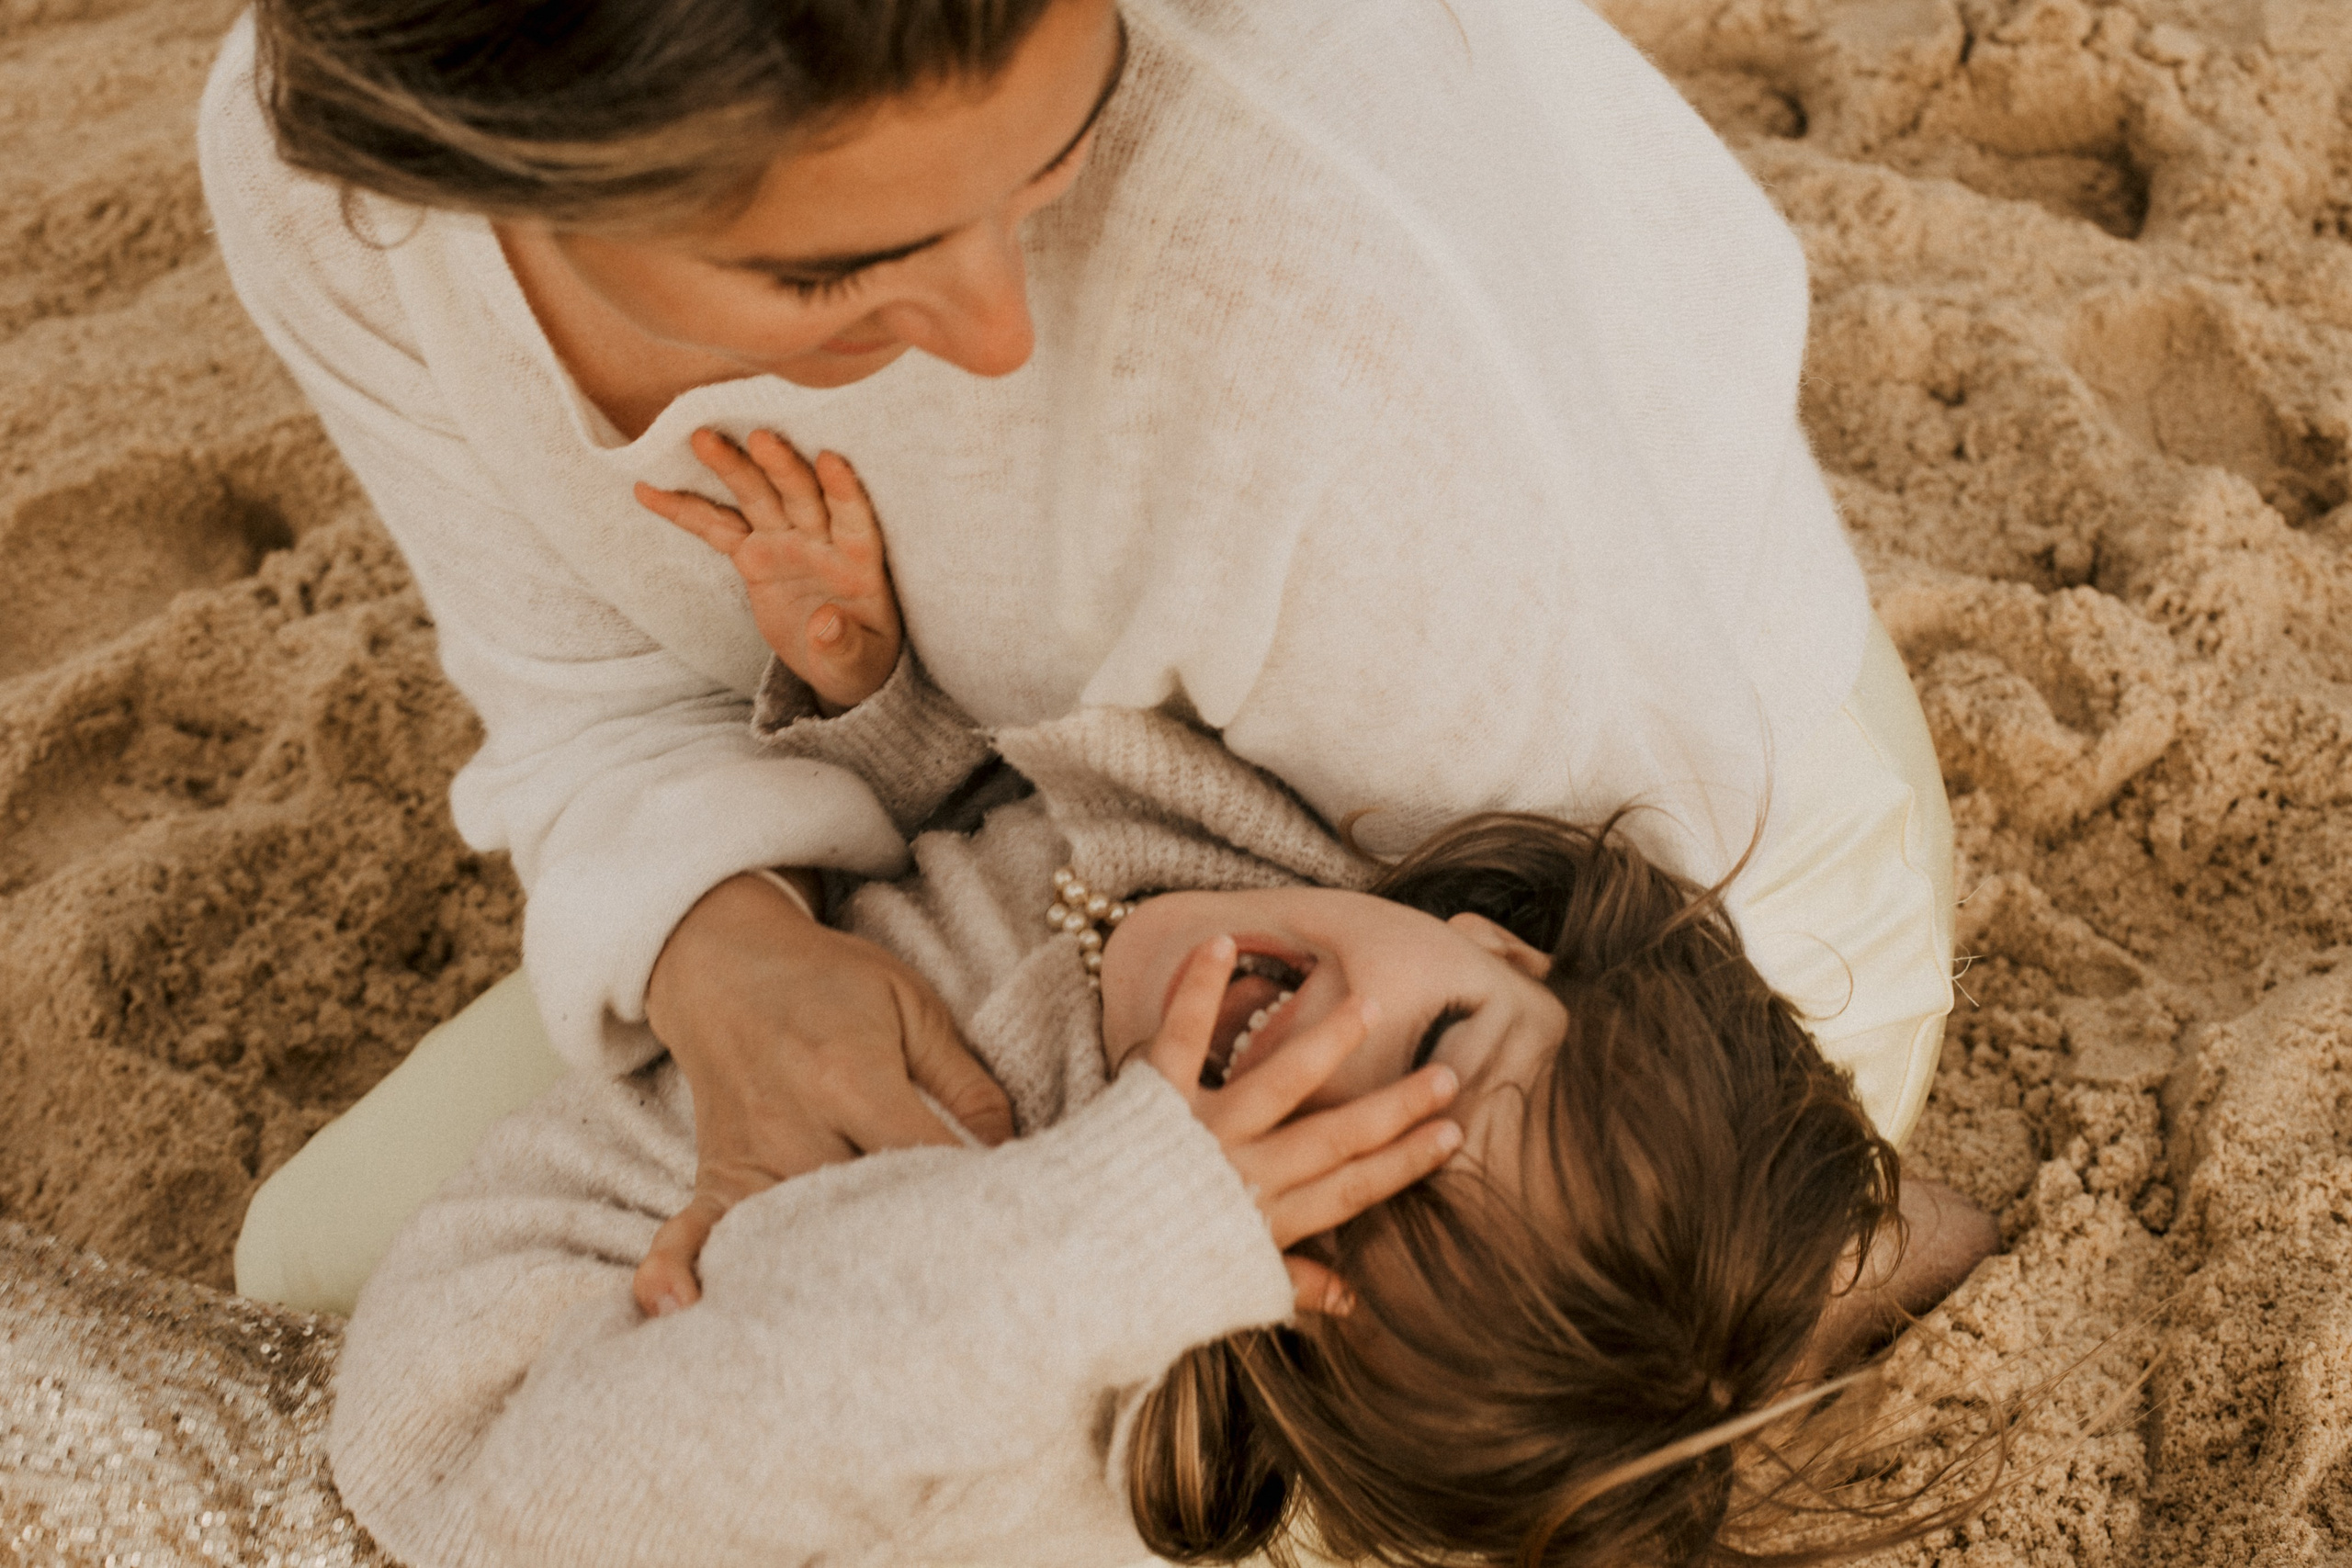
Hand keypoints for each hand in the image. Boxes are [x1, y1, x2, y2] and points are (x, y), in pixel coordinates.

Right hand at [633, 872, 1015, 1317]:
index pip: (923, 1157)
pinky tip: (682, 1315)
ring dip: (830, 1285)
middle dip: (909, 1252)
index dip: (969, 1194)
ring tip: (876, 1335)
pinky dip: (680, 1271)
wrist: (725, 961)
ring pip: (792, 1241)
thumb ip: (966, 1081)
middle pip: (859, 1213)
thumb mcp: (912, 1005)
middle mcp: (794, 1127)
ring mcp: (748, 1158)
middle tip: (958, 1297)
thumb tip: (1011, 1154)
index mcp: (850, 1077)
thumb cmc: (830, 983)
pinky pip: (690, 1234)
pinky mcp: (715, 1176)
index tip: (1009, 1227)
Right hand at [636, 429, 902, 713]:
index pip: (853, 519)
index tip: (830, 461)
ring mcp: (784, 540)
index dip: (844, 490)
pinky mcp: (752, 553)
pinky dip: (684, 510)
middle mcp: (820, 539)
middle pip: (800, 496)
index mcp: (858, 562)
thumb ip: (844, 645)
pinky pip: (715, 528)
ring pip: (757, 497)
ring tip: (701, 438)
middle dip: (780, 467)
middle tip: (758, 437)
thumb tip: (826, 625)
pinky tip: (648, 490)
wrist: (835, 662)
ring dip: (732, 467)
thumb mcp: (856, 665)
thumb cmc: (857, 659)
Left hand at [1143, 935, 1462, 1314]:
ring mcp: (1201, 1132)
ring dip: (1326, 1041)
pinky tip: (1223, 944)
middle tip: (1447, 1073)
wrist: (1060, 1268)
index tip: (1453, 1133)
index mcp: (1265, 1221)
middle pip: (1334, 1135)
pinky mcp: (1154, 1099)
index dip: (1404, 1162)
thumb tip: (1354, 1302)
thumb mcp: (1226, 1287)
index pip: (1351, 1189)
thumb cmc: (1148, 1277)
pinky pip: (1180, 1037)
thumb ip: (1292, 1284)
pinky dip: (1200, 990)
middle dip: (1395, 1106)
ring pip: (1277, 1081)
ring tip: (1369, 1004)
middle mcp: (1243, 1174)